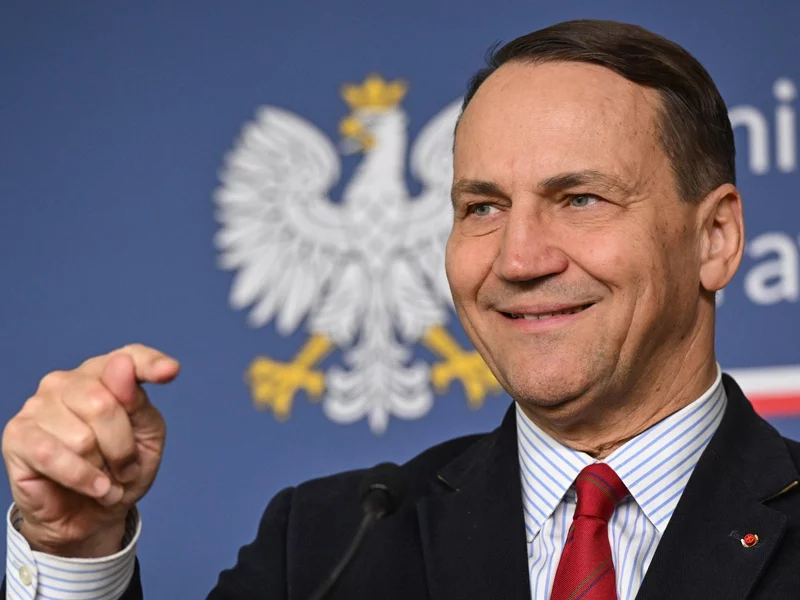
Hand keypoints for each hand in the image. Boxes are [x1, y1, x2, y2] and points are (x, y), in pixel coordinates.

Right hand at [1, 344, 178, 557]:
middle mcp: (68, 381)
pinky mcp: (18, 435)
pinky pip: (54, 456)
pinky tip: (94, 488)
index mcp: (105, 374)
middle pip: (105, 404)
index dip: (150, 363)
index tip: (170, 371)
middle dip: (123, 448)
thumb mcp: (147, 437)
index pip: (130, 357)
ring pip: (82, 437)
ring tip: (103, 478)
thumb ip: (139, 402)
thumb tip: (121, 365)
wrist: (91, 516)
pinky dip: (83, 479)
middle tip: (125, 468)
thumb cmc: (119, 469)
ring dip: (102, 469)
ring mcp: (38, 405)